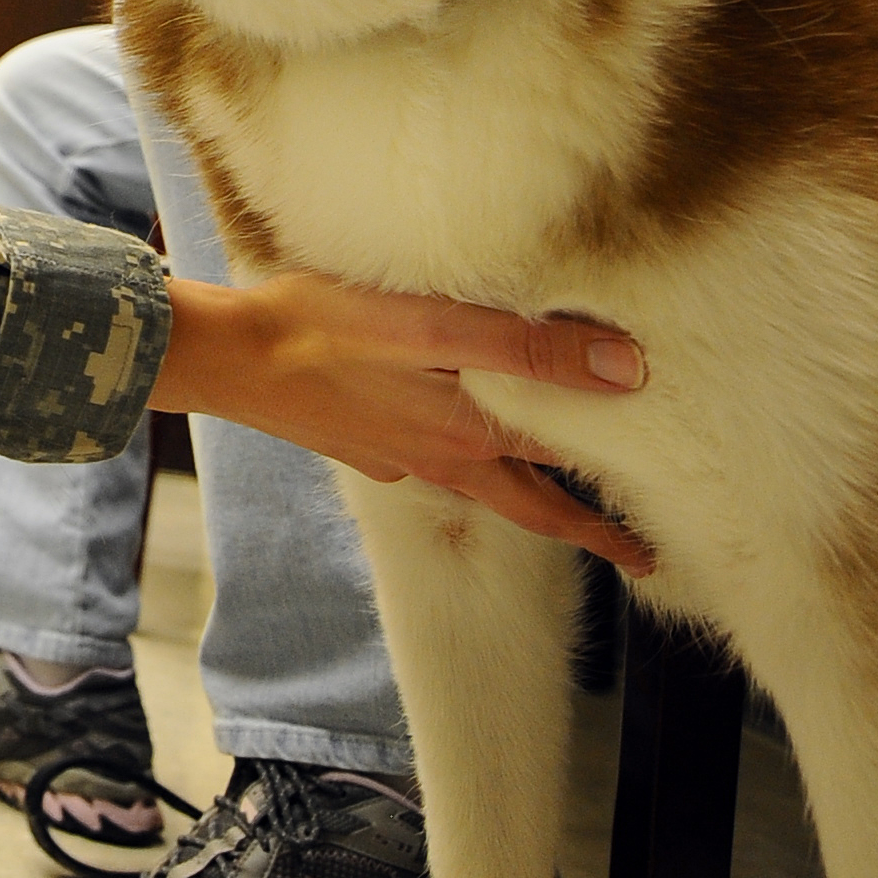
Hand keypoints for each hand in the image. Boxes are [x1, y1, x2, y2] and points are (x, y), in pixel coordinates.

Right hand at [153, 270, 657, 572]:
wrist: (224, 356)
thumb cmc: (320, 326)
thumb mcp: (428, 323)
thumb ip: (524, 345)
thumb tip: (623, 368)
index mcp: (466, 438)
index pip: (559, 489)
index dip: (609, 520)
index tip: (653, 553)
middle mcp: (438, 458)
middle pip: (528, 506)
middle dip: (582, 530)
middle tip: (634, 554)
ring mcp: (396, 456)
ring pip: (482, 483)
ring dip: (528, 495)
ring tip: (560, 489)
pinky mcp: (361, 442)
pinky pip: (432, 457)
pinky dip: (467, 458)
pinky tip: (459, 429)